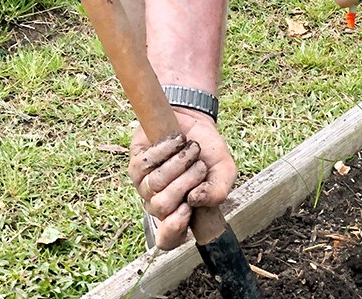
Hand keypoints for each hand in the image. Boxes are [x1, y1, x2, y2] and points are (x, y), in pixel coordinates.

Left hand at [129, 111, 236, 251]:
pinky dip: (168, 147)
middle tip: (200, 166)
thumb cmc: (209, 152)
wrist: (197, 122)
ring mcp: (145, 185)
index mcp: (181, 214)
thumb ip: (219, 190)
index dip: (174, 229)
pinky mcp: (136, 164)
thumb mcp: (224, 171)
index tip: (188, 209)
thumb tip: (196, 200)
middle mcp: (159, 204)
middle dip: (186, 182)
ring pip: (155, 183)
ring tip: (192, 149)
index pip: (167, 240)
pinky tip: (178, 140)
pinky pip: (147, 162)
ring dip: (180, 162)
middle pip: (163, 206)